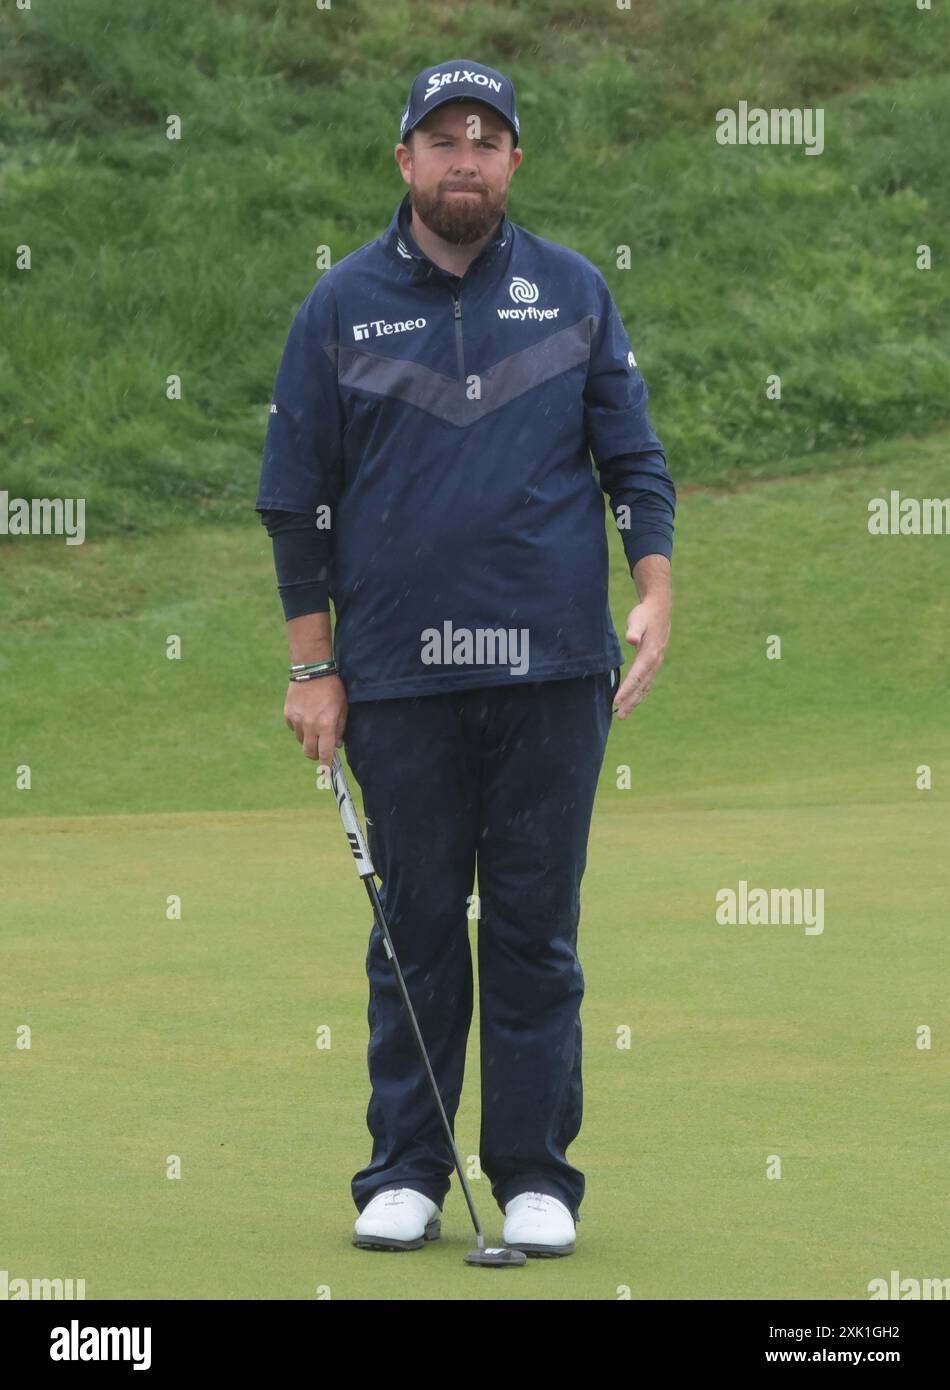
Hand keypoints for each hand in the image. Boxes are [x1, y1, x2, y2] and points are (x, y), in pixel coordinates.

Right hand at [284, 674, 347, 768]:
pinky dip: (300, 727)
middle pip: (309, 753)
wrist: (312, 670)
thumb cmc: (332, 689)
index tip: (327, 772)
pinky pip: (294, 729)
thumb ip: (340, 729)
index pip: (325, 753)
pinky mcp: (288, 714)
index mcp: (326, 725)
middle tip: (320, 749)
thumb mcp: (343, 708)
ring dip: (308, 738)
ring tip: (314, 723)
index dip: (326, 764)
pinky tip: (306, 714)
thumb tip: (336, 745)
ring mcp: (297, 720)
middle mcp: (310, 725)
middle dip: (315, 754)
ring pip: (301, 741)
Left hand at [614, 592, 671, 717]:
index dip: (626, 690)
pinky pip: (646, 683)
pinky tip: (632, 701)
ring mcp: (656, 664)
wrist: (660, 609)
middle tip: (620, 716)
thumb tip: (631, 638)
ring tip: (623, 714)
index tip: (616, 701)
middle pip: (641, 687)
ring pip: (645, 687)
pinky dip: (639, 694)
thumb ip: (634, 630)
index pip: (636, 676)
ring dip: (635, 701)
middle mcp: (654, 663)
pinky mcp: (654, 664)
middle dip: (631, 702)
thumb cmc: (645, 615)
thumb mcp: (638, 620)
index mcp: (650, 655)